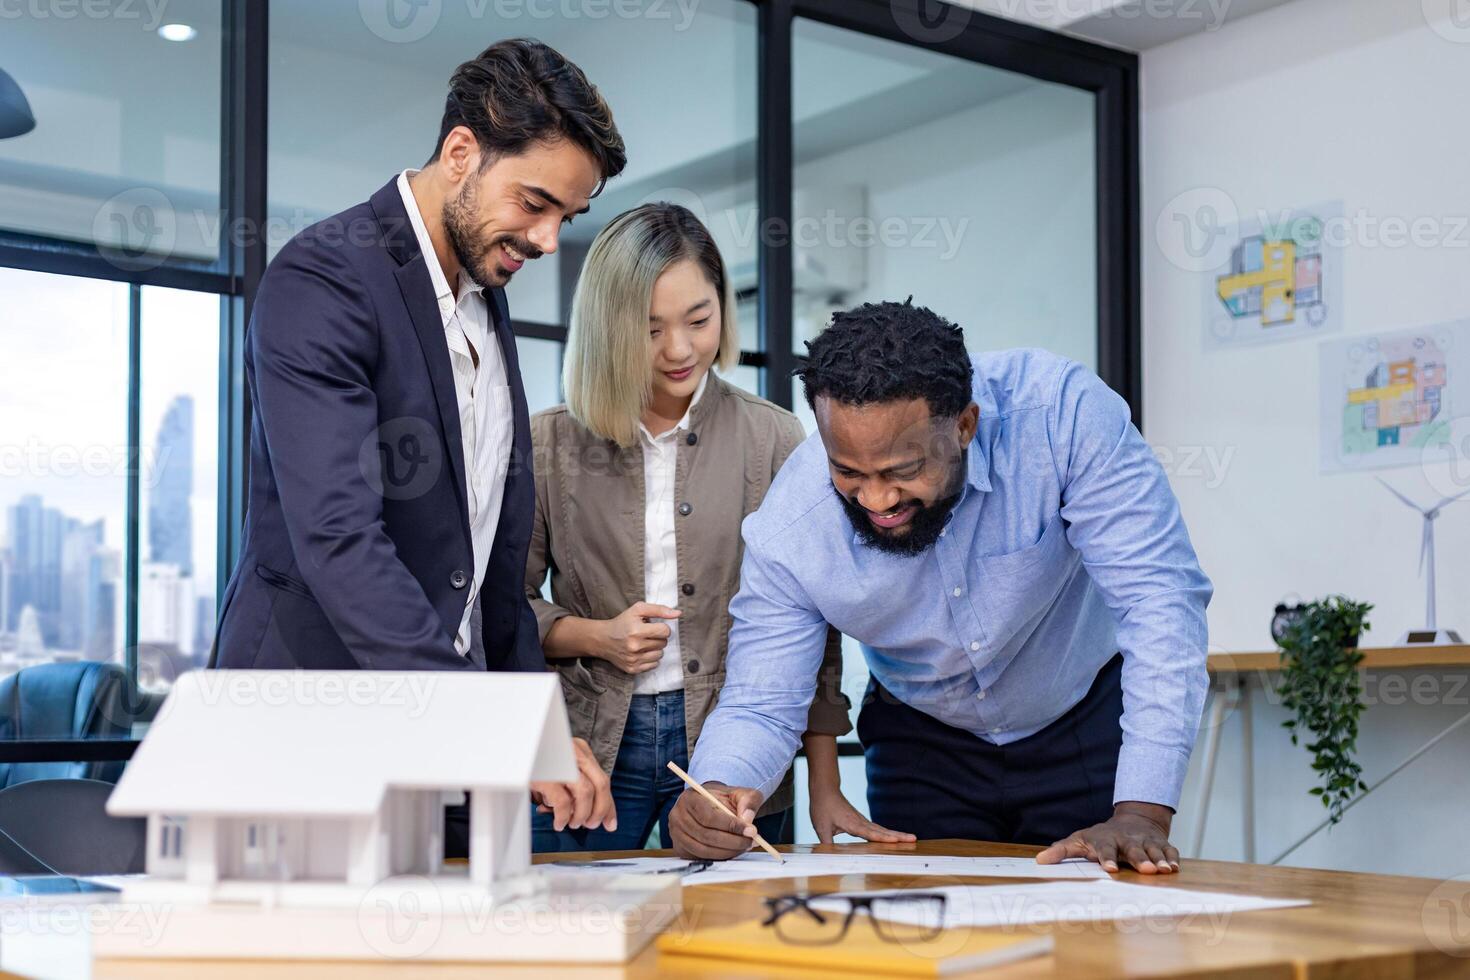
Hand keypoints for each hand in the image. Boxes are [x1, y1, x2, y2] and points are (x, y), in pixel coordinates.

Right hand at [531, 737, 615, 832]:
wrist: (506, 749)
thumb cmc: (530, 762)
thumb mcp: (556, 769)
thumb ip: (573, 786)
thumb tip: (590, 817)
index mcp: (578, 749)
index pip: (602, 778)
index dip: (608, 804)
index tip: (610, 823)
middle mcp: (572, 752)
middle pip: (601, 783)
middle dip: (601, 810)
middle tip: (591, 825)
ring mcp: (559, 762)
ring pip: (586, 793)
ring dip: (582, 814)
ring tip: (573, 823)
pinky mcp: (545, 775)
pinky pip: (563, 802)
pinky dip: (564, 817)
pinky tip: (559, 822)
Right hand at [597, 602, 681, 673]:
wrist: (603, 639)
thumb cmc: (622, 623)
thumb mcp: (638, 610)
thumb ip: (659, 610)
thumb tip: (678, 614)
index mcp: (636, 630)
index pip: (665, 631)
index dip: (662, 628)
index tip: (653, 627)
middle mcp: (635, 646)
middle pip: (663, 643)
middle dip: (658, 638)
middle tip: (647, 635)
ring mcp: (633, 660)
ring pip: (660, 655)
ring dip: (655, 649)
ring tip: (644, 643)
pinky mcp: (632, 669)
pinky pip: (654, 665)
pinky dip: (650, 659)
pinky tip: (641, 652)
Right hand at [668, 781, 762, 859]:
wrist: (707, 804)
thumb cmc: (722, 799)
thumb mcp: (738, 793)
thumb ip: (748, 801)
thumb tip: (748, 819)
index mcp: (690, 798)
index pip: (709, 817)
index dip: (731, 826)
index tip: (751, 831)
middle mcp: (678, 816)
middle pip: (707, 835)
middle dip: (733, 842)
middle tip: (751, 842)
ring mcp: (676, 834)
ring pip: (704, 850)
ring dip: (728, 851)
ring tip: (744, 846)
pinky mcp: (680, 848)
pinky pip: (701, 857)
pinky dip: (719, 857)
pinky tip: (732, 850)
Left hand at [808, 784, 915, 845]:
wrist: (825, 790)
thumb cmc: (823, 807)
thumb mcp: (820, 828)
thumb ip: (826, 844)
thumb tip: (828, 858)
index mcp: (852, 824)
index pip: (870, 833)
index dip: (883, 838)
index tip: (896, 841)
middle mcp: (861, 822)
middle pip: (882, 830)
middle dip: (898, 836)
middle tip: (914, 839)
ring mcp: (862, 820)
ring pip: (881, 829)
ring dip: (895, 834)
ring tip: (910, 839)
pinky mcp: (861, 820)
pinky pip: (876, 829)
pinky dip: (886, 833)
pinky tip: (892, 838)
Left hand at [1035, 802, 1178, 873]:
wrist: (1133, 819)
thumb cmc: (1102, 836)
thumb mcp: (1080, 840)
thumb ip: (1062, 850)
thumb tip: (1040, 861)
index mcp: (1106, 840)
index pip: (1106, 850)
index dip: (1108, 858)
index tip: (1110, 869)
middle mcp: (1127, 840)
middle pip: (1134, 850)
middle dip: (1140, 859)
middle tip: (1147, 870)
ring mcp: (1145, 841)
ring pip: (1153, 850)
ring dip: (1159, 859)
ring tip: (1164, 870)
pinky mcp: (1160, 843)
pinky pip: (1169, 849)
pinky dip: (1172, 857)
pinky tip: (1176, 868)